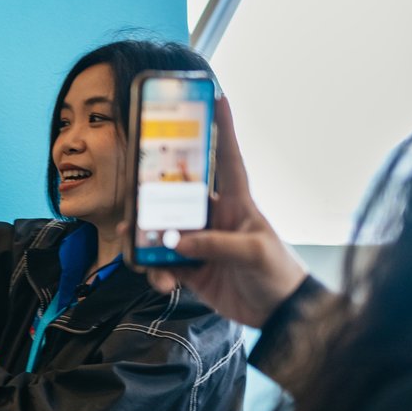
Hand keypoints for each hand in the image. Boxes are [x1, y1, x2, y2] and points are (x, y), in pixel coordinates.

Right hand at [144, 95, 307, 327]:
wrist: (279, 313)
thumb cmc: (277, 272)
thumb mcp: (251, 253)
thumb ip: (214, 245)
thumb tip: (174, 240)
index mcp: (236, 202)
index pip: (227, 158)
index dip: (222, 128)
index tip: (215, 96)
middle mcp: (214, 217)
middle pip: (176, 196)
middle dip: (151, 195)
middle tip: (132, 196)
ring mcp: (201, 242)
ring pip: (162, 232)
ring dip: (146, 242)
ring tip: (138, 253)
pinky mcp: (192, 268)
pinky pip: (163, 264)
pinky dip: (157, 273)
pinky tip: (163, 283)